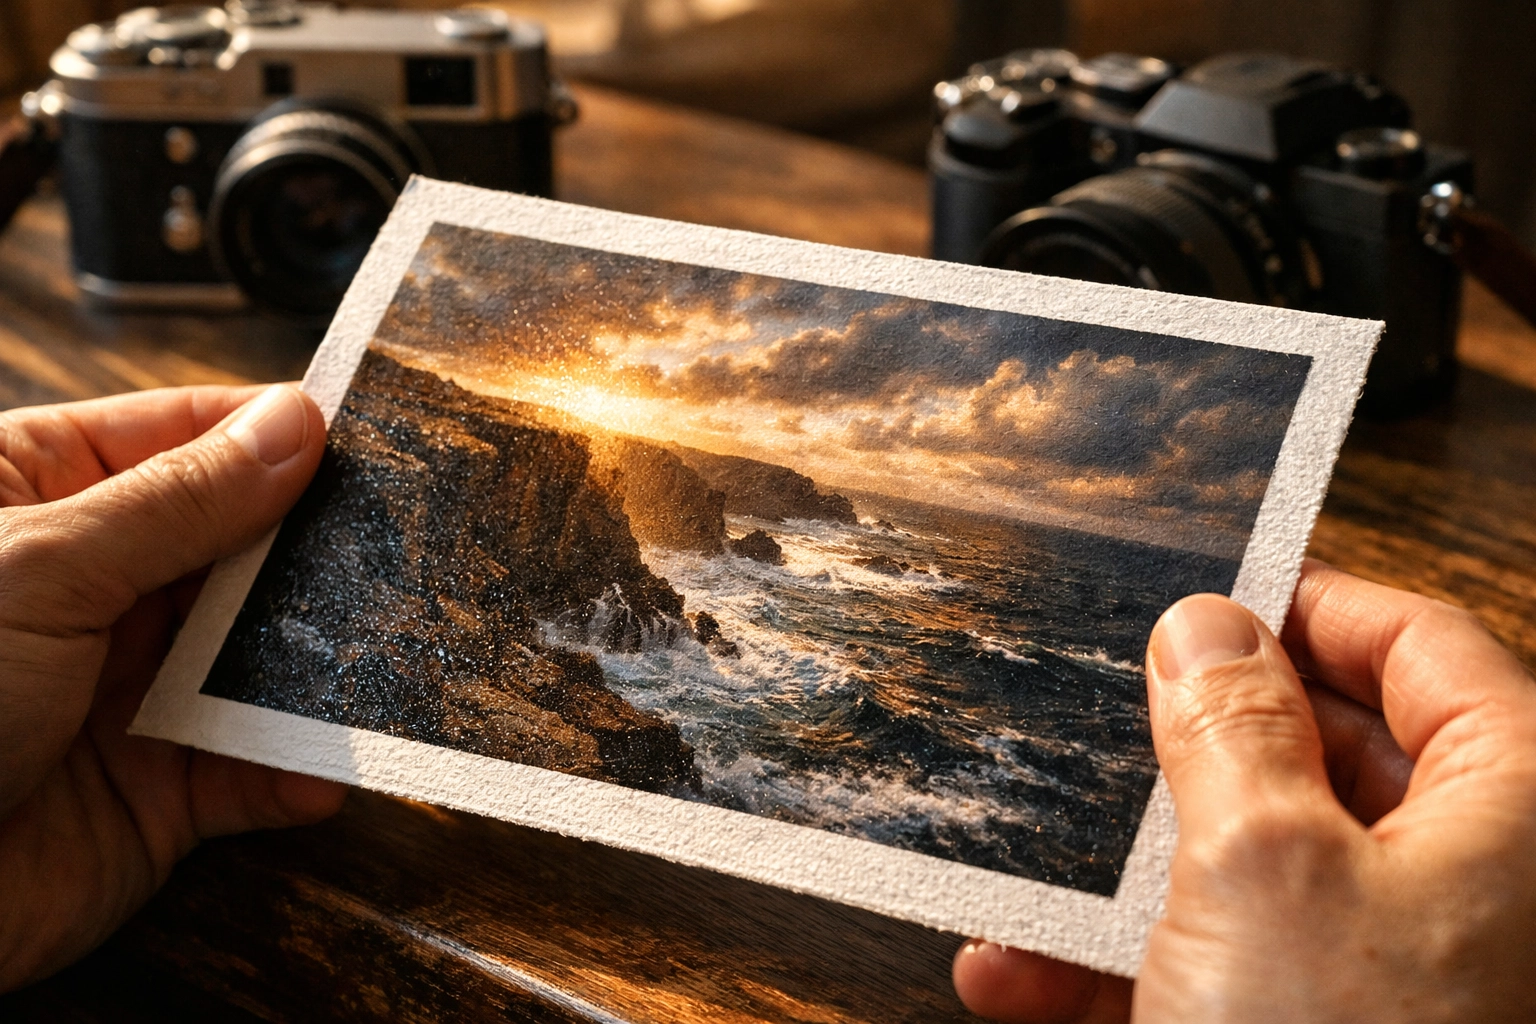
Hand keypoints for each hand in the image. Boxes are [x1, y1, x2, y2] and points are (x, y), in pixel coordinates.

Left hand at [0, 384, 344, 990]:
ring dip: (319, 661)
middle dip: (316, 552)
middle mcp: (95, 588)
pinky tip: (322, 764)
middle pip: (242, 545)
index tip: (371, 438)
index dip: (275, 434)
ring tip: (387, 650)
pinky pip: (254, 767)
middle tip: (406, 547)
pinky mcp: (159, 790)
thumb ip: (181, 500)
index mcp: (44, 497)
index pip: (185, 437)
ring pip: (260, 656)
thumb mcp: (45, 567)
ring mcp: (130, 687)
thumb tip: (294, 424)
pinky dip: (294, 768)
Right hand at [953, 559, 1535, 1022]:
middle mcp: (1470, 889)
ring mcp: (1395, 975)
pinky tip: (1013, 973)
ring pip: (1254, 875)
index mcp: (1516, 813)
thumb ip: (1231, 723)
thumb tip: (1205, 626)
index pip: (1420, 647)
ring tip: (1027, 861)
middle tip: (1104, 719)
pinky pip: (1222, 973)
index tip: (1202, 592)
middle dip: (1192, 748)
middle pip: (1327, 759)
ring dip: (1125, 875)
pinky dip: (1119, 969)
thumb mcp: (1262, 864)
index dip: (1306, 604)